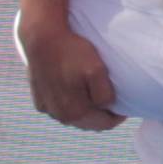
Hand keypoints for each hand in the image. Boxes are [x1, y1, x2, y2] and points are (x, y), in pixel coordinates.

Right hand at [19, 13, 122, 132]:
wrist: (41, 38)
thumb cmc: (72, 52)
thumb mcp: (97, 70)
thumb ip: (105, 94)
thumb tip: (107, 107)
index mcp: (76, 113)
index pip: (105, 124)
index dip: (117, 116)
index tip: (123, 106)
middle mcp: (60, 116)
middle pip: (88, 124)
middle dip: (101, 116)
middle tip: (110, 102)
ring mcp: (47, 109)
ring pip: (73, 118)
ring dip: (84, 112)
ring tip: (92, 97)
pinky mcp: (39, 100)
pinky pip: (59, 109)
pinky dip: (68, 105)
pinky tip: (72, 93)